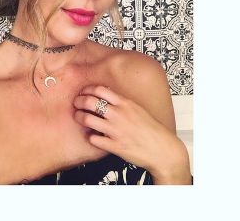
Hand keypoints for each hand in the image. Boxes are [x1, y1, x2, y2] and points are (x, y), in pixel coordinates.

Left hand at [73, 85, 190, 183]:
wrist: (162, 150)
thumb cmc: (151, 129)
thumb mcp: (138, 109)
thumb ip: (122, 103)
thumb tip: (107, 96)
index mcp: (125, 103)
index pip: (100, 90)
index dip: (88, 89)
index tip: (83, 92)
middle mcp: (119, 115)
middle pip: (90, 102)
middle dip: (79, 102)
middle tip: (76, 104)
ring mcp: (116, 130)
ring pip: (88, 119)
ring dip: (80, 117)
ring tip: (78, 117)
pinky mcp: (114, 146)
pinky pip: (94, 139)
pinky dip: (89, 136)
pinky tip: (90, 135)